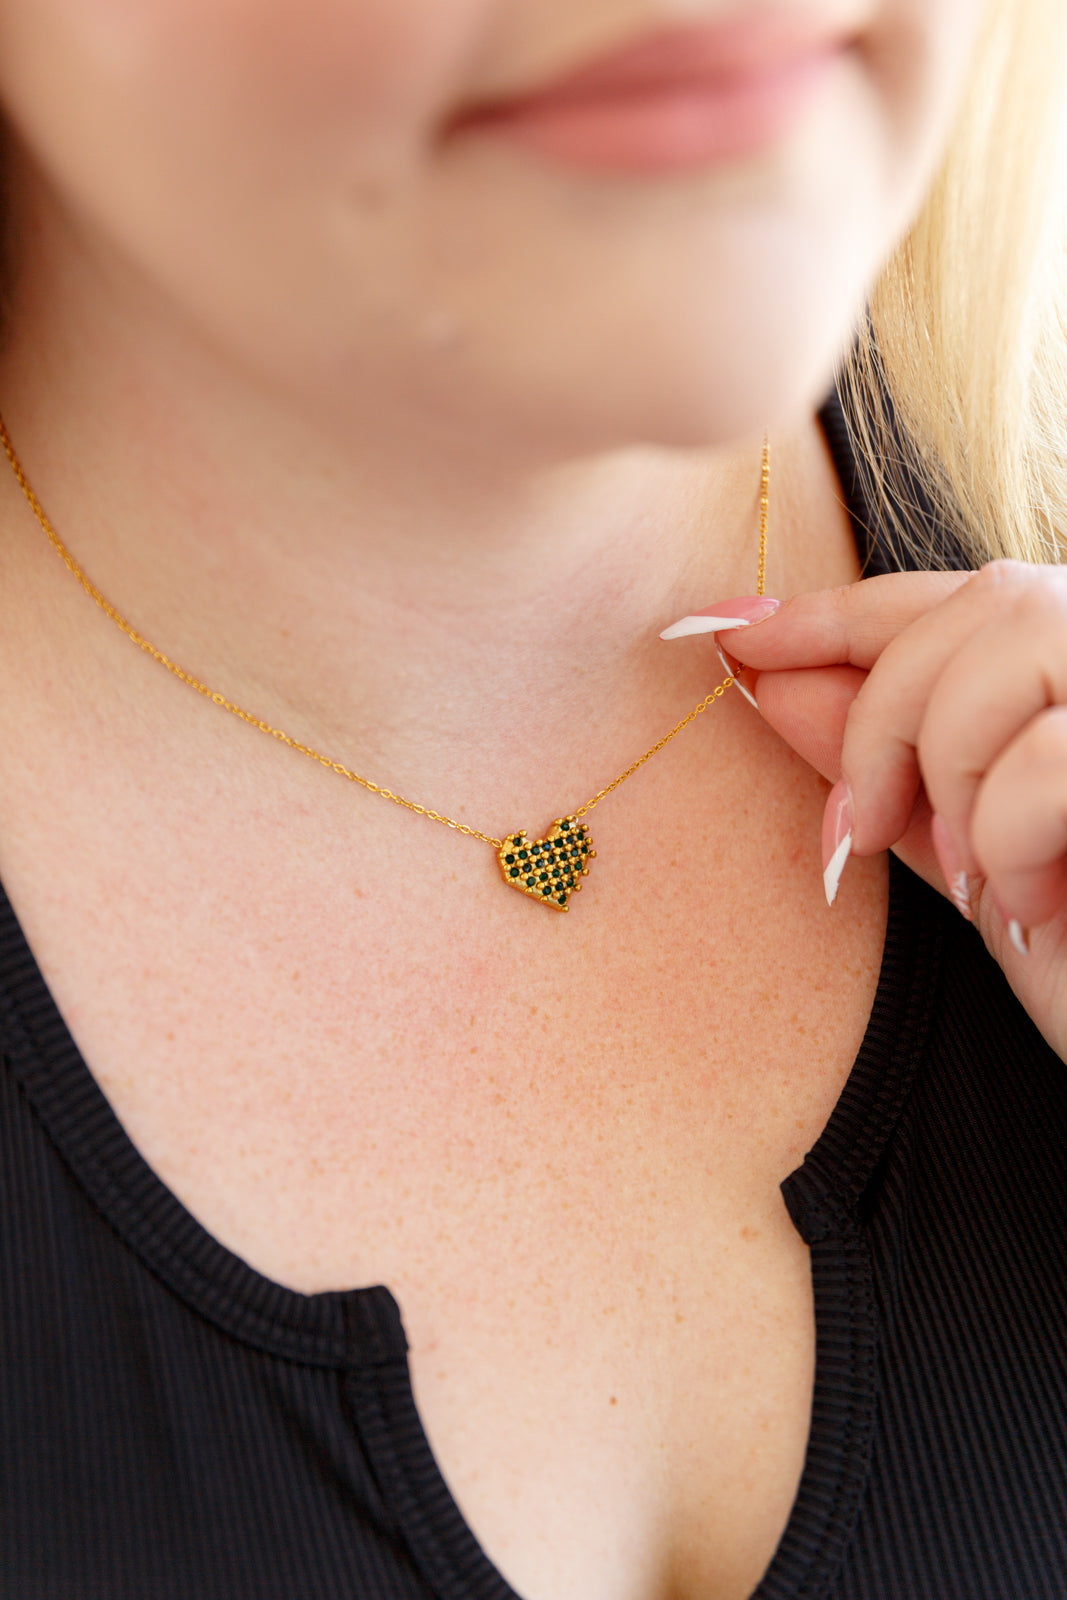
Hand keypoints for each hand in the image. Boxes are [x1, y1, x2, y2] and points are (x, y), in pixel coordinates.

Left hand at [666, 563, 1066, 1059]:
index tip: (729, 634)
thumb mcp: (962, 850)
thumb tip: (768, 680)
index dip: (834, 612)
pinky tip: (1030, 904)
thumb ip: (882, 763)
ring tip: (977, 879)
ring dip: (950, 774)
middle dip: (882, 718)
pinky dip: (1007, 835)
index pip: (952, 598)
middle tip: (853, 832)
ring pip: (1010, 650)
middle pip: (976, 605)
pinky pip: (1048, 755)